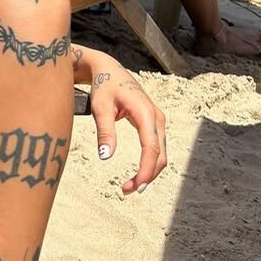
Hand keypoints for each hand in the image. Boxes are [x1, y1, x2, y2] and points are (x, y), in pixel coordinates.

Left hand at [88, 61, 166, 194]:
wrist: (109, 69)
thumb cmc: (104, 86)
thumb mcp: (100, 107)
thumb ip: (105, 131)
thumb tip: (105, 156)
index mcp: (146, 113)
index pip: (152, 148)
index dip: (146, 169)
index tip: (136, 186)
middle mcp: (157, 118)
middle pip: (160, 154)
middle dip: (147, 175)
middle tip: (127, 191)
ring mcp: (157, 121)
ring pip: (160, 153)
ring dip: (149, 172)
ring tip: (129, 186)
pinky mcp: (153, 124)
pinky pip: (156, 148)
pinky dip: (149, 163)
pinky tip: (137, 174)